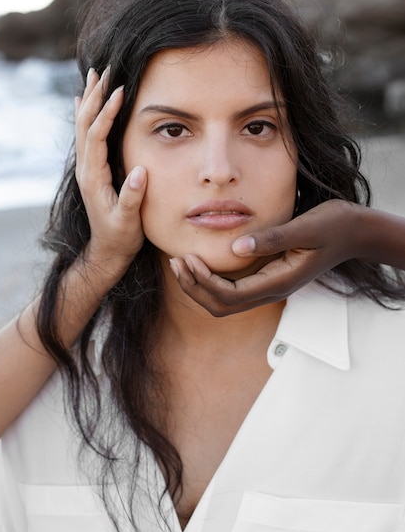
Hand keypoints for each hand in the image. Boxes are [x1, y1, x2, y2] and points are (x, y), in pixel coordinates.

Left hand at [75, 67, 146, 274]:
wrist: (108, 250)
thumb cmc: (121, 236)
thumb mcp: (128, 221)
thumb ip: (132, 198)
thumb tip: (139, 172)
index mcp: (94, 177)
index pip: (97, 136)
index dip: (106, 112)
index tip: (119, 90)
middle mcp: (86, 169)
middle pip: (84, 124)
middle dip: (94, 96)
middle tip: (104, 70)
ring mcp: (87, 169)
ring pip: (83, 126)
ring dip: (88, 100)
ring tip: (94, 76)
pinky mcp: (92, 170)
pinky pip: (85, 136)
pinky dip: (85, 115)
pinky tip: (82, 101)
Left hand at [169, 200, 358, 315]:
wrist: (356, 232)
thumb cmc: (334, 225)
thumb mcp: (306, 227)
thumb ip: (273, 239)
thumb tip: (237, 247)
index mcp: (279, 281)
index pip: (230, 296)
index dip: (203, 282)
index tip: (186, 259)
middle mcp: (272, 290)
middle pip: (222, 306)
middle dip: (195, 288)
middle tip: (176, 262)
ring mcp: (271, 286)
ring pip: (226, 301)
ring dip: (201, 286)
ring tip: (181, 263)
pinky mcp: (269, 277)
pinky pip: (234, 289)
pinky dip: (212, 280)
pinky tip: (201, 261)